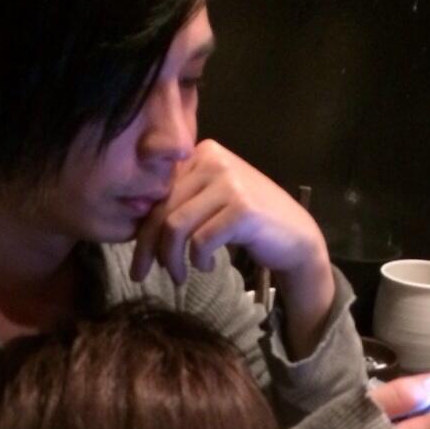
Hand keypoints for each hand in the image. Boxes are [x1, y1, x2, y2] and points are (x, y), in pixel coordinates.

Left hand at [130, 140, 334, 357]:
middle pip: (162, 209)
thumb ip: (179, 203)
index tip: (138, 259)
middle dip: (148, 248)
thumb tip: (134, 224)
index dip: (142, 229)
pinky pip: (201, 240)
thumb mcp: (209, 204)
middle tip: (143, 274)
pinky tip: (207, 266)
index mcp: (201, 153)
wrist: (294, 237)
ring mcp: (230, 182)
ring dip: (172, 259)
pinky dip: (199, 260)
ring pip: (176, 226)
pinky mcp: (242, 208)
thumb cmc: (247, 224)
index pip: (157, 193)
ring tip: (179, 275)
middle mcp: (213, 159)